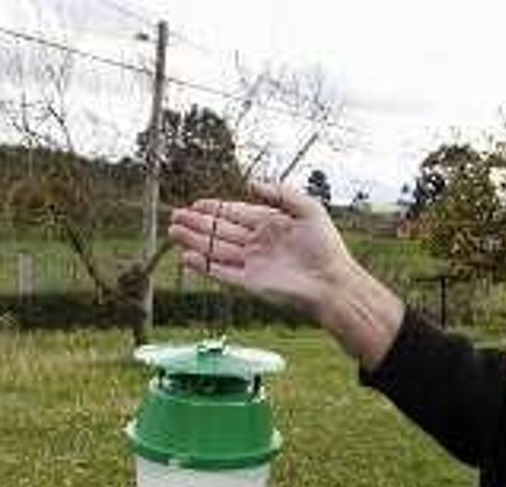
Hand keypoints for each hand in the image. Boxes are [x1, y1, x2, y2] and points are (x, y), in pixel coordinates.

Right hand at [167, 181, 402, 369]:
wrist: (332, 282)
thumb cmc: (326, 246)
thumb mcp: (308, 209)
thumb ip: (280, 192)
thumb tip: (251, 183)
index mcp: (271, 224)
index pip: (236, 213)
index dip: (215, 209)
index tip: (196, 203)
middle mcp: (258, 243)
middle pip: (221, 231)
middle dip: (198, 223)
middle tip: (175, 215)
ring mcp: (252, 264)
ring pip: (216, 250)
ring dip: (194, 241)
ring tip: (173, 231)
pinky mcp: (249, 283)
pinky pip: (221, 273)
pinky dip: (203, 266)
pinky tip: (186, 257)